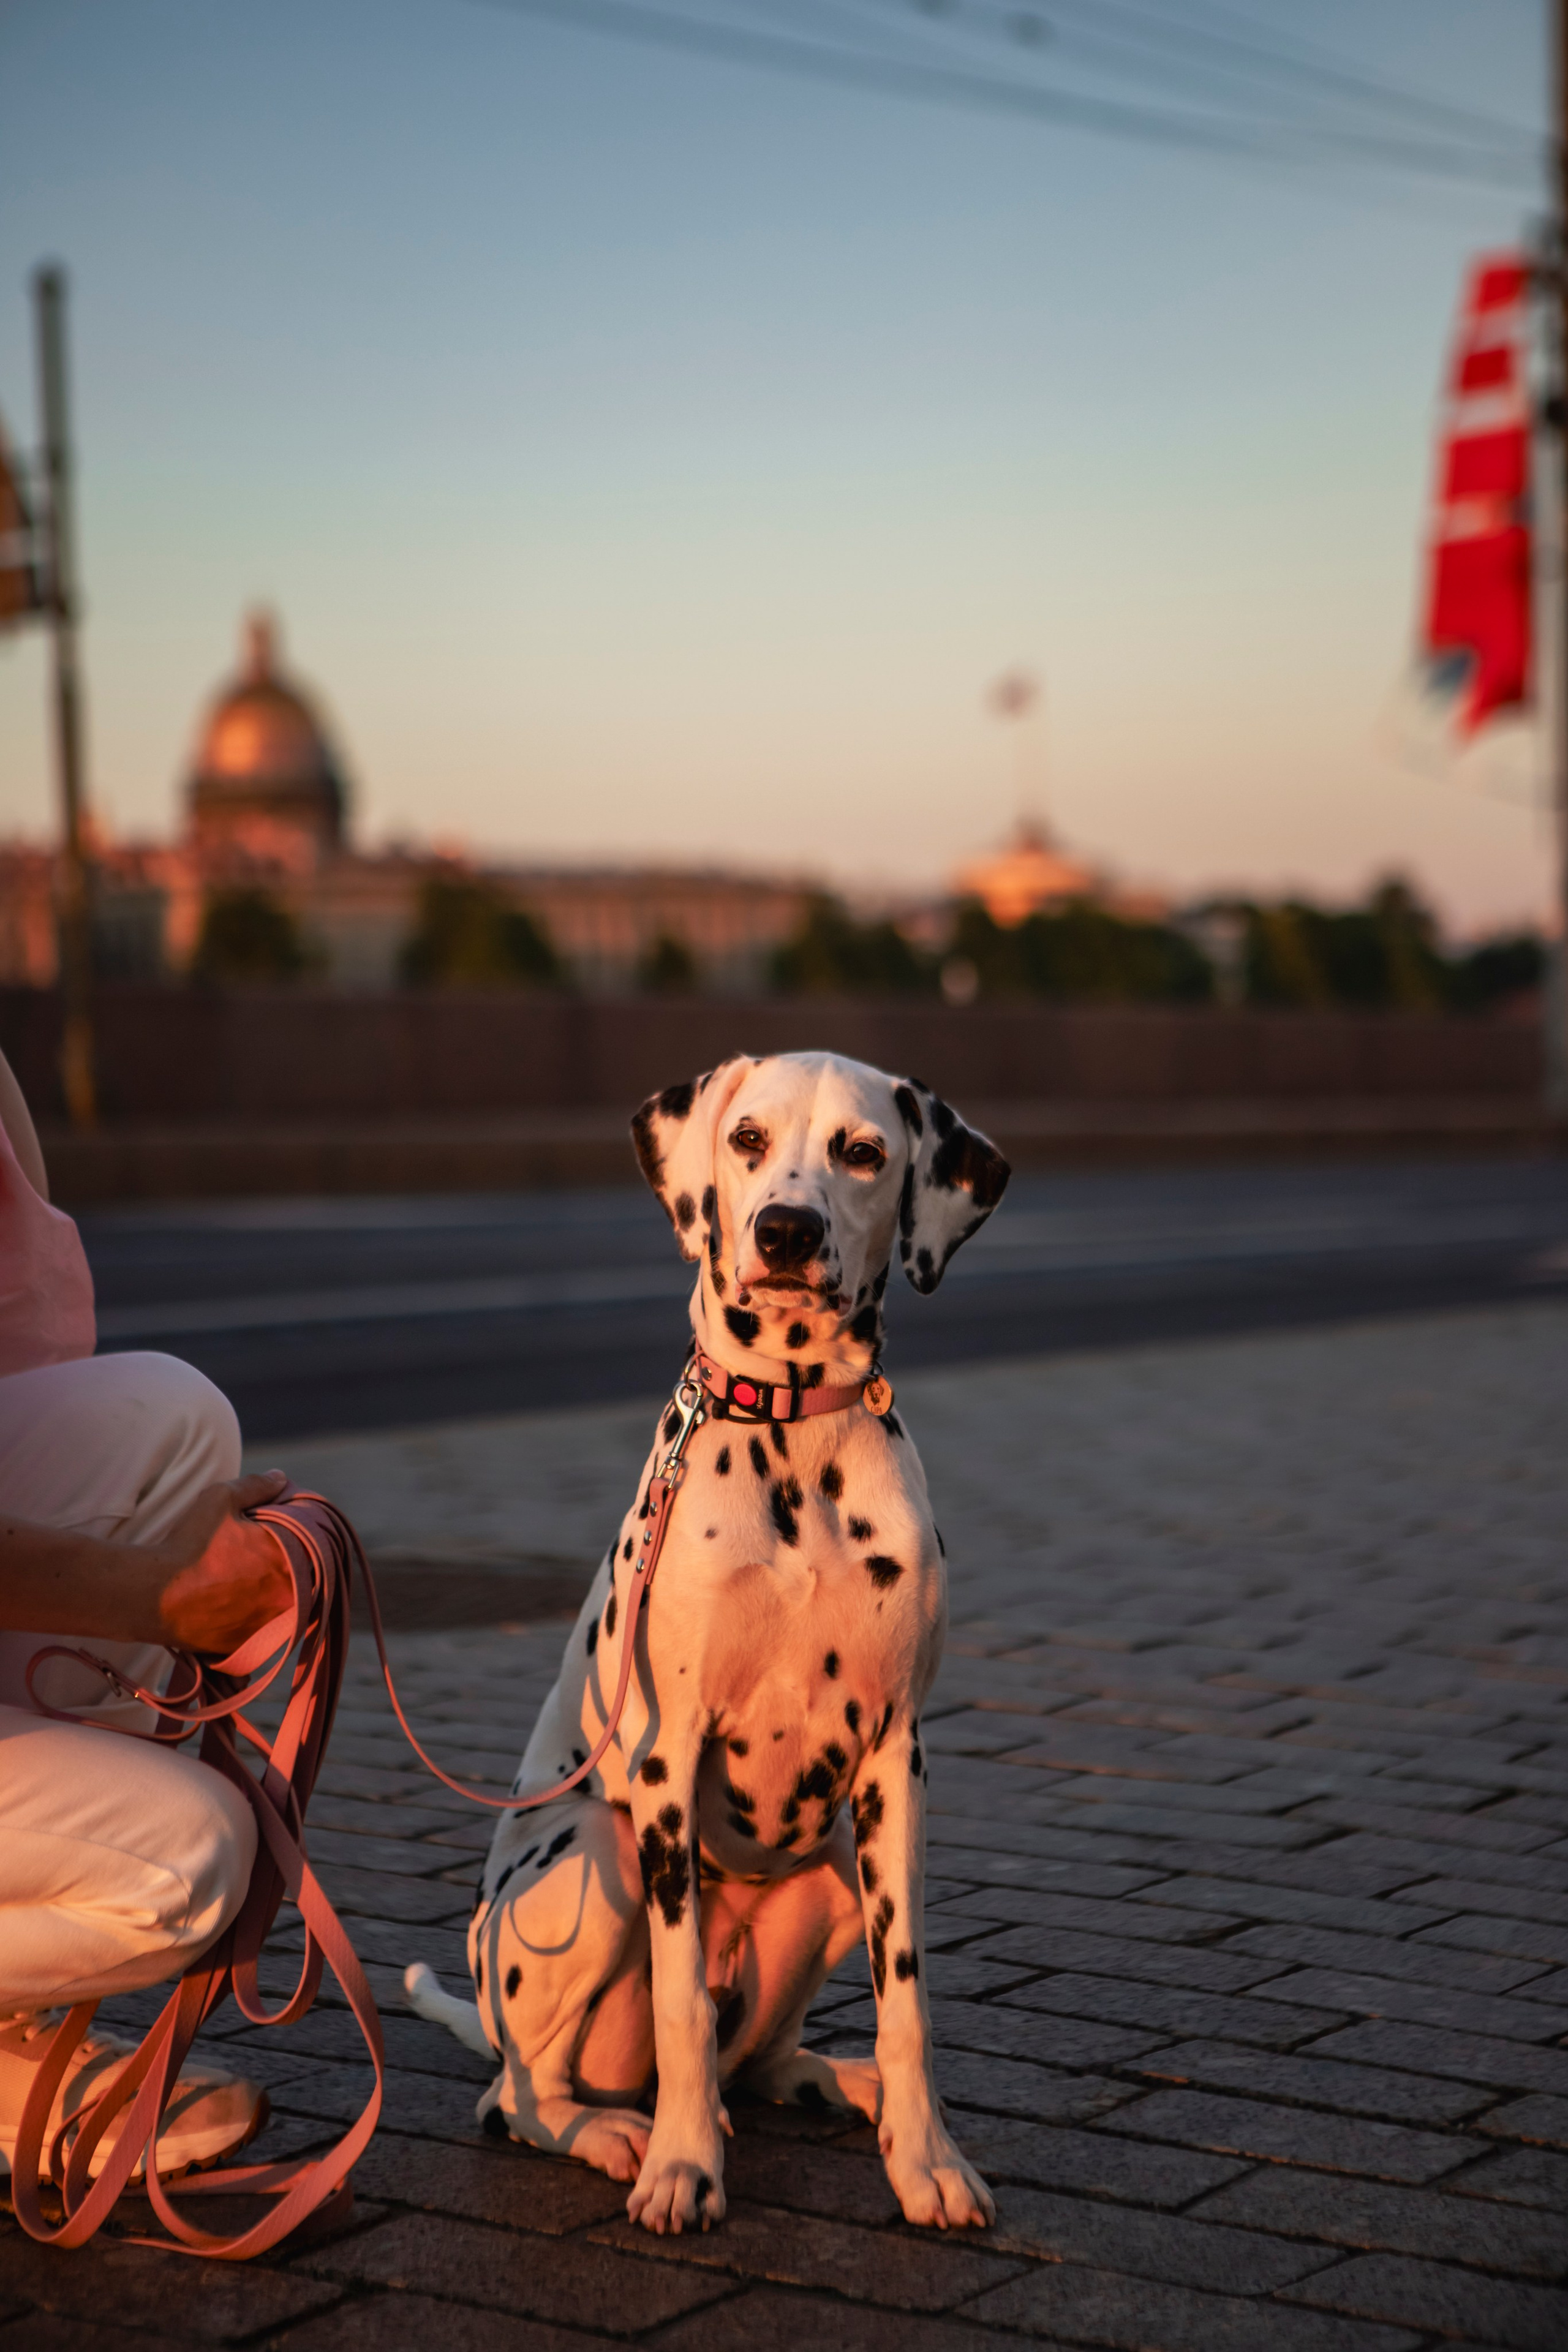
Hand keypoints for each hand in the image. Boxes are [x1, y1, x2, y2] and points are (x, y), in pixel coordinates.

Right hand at [151, 1470, 293, 1653]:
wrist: (153, 1595)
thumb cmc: (189, 1545)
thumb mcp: (220, 1499)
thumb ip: (256, 1486)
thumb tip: (280, 1477)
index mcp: (290, 1560)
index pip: (313, 1547)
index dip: (298, 1538)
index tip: (278, 1534)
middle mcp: (287, 1598)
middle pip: (301, 1579)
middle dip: (286, 1566)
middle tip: (259, 1556)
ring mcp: (268, 1627)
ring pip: (283, 1607)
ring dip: (273, 1594)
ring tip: (244, 1580)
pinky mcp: (245, 1646)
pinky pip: (259, 1630)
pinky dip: (252, 1616)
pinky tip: (233, 1603)